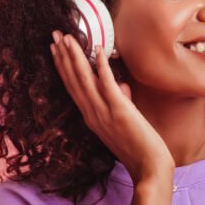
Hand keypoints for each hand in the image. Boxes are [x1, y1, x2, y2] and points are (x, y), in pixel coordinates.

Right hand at [50, 31, 175, 182]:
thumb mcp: (123, 122)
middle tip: (54, 35)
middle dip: (63, 56)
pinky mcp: (120, 112)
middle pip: (73, 81)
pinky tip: (97, 50)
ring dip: (75, 57)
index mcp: (91, 117)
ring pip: (85, 81)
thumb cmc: (138, 148)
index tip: (55, 49)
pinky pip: (108, 85)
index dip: (63, 67)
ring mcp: (104, 113)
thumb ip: (119, 103)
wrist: (149, 169)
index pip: (72, 87)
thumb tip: (120, 86)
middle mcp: (92, 114)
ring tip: (68, 38)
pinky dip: (101, 67)